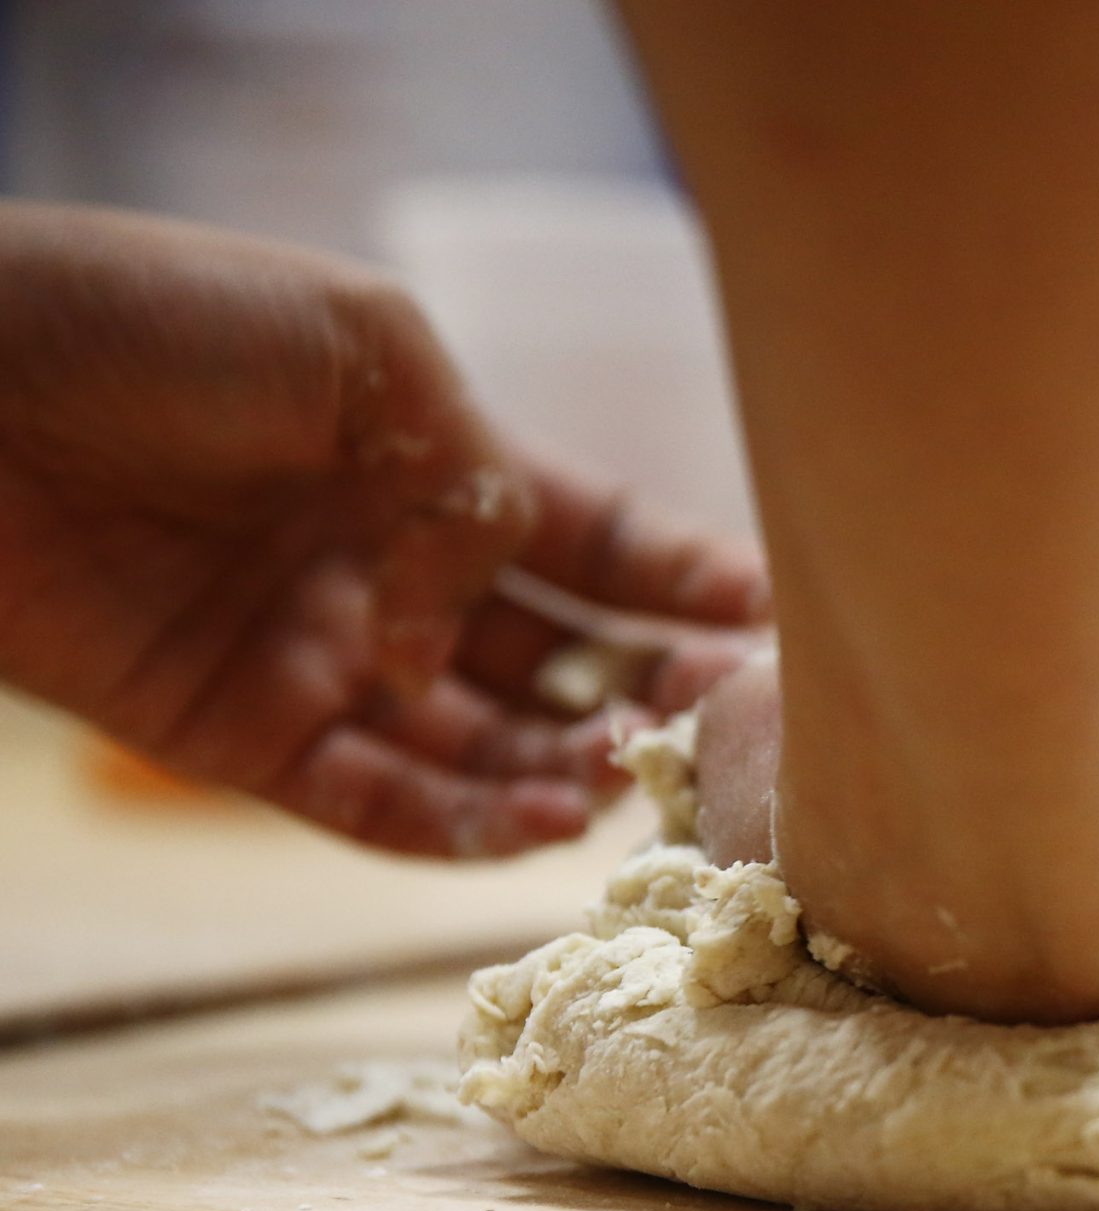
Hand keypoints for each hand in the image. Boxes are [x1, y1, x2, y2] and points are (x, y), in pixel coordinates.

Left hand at [0, 204, 768, 856]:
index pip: (593, 541)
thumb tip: (463, 626)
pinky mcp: (247, 740)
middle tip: (728, 731)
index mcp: (432, 465)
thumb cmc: (155, 325)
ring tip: (631, 787)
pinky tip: (537, 824)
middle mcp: (394, 572)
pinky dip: (462, 828)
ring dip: (567, 774)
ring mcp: (326, 660)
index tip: (774, 622)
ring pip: (484, 748)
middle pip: (560, 659)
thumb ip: (471, 478)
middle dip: (653, 695)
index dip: (686, 581)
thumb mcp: (358, 347)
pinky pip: (380, 806)